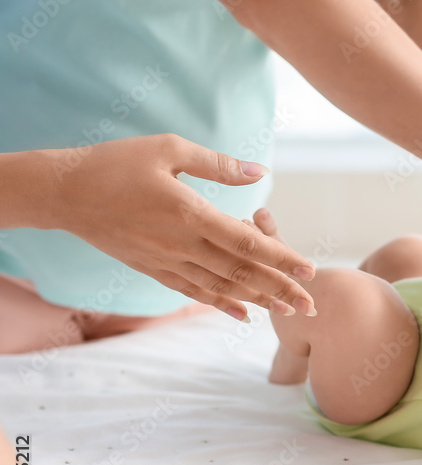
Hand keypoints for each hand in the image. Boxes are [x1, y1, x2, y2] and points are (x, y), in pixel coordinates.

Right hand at [49, 133, 317, 320]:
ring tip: (288, 312)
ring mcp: (167, 261)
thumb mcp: (168, 149)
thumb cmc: (117, 163)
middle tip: (311, 306)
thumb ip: (216, 164)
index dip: (281, 258)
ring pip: (221, 286)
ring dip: (258, 300)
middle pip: (241, 273)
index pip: (246, 243)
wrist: (64, 192)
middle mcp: (182, 245)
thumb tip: (259, 174)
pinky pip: (193, 291)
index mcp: (190, 214)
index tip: (309, 270)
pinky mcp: (153, 269)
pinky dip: (220, 303)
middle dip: (280, 290)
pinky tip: (242, 313)